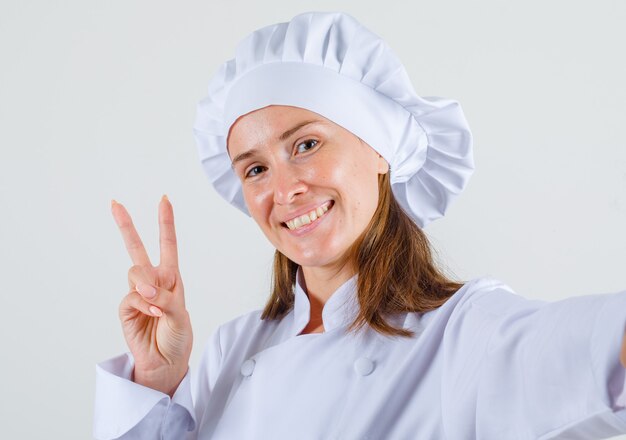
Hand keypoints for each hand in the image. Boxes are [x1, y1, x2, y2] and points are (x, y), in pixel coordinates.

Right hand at [111, 195, 192, 396]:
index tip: (164, 200)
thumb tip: (144, 290)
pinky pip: (131, 296)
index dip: (165, 223)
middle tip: (114, 203)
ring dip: (147, 285)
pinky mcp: (126, 308)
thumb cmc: (178, 337)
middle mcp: (153, 281)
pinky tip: (152, 315)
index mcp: (171, 278)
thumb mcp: (180, 315)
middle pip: (136, 249)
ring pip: (134, 272)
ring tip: (157, 304)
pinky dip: (144, 304)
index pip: (167, 245)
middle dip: (126, 226)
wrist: (166, 362)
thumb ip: (164, 298)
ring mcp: (138, 294)